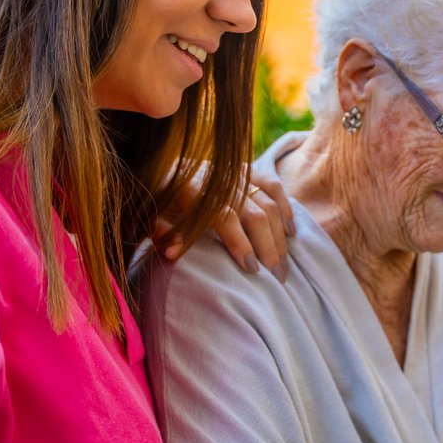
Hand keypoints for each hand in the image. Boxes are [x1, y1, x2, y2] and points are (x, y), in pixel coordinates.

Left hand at [154, 163, 294, 281]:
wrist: (163, 165)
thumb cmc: (159, 197)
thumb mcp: (152, 213)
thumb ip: (163, 231)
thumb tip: (172, 253)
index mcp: (194, 187)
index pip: (225, 216)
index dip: (240, 243)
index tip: (252, 270)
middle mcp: (220, 178)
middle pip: (255, 213)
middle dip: (269, 248)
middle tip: (277, 278)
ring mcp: (237, 172)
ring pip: (269, 204)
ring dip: (279, 237)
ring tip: (283, 265)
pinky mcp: (248, 168)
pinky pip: (274, 187)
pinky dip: (285, 209)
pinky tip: (290, 233)